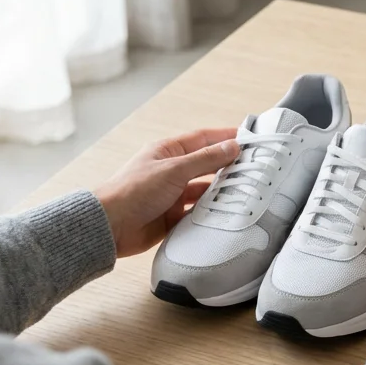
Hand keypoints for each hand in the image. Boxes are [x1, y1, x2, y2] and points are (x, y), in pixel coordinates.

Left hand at [93, 128, 239, 257]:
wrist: (111, 226)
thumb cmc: (132, 191)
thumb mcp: (174, 169)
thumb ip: (205, 160)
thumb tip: (231, 146)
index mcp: (168, 151)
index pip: (203, 139)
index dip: (226, 138)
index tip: (249, 139)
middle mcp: (172, 171)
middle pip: (207, 165)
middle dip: (229, 166)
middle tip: (254, 168)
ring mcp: (173, 195)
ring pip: (205, 190)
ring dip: (222, 192)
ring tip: (245, 192)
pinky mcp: (173, 217)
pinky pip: (198, 213)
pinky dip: (211, 213)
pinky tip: (226, 213)